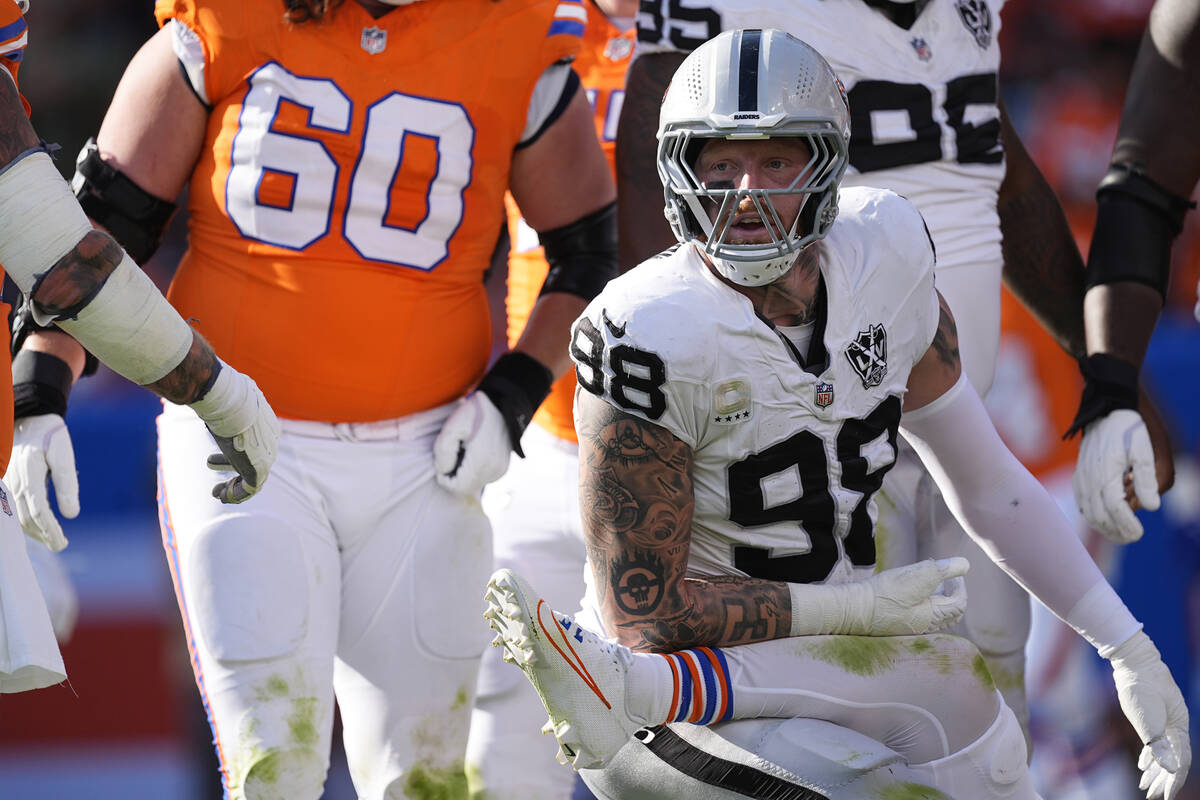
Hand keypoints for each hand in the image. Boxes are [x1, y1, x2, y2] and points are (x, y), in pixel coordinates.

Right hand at [3, 414, 78, 550]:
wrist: (28, 420)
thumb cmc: (50, 436)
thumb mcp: (63, 455)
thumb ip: (67, 484)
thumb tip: (72, 515)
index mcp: (28, 473)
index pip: (37, 511)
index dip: (50, 530)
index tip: (62, 543)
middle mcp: (12, 481)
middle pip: (25, 518)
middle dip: (43, 534)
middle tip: (61, 544)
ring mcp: (5, 484)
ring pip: (16, 516)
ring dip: (33, 531)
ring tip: (52, 539)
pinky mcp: (4, 484)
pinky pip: (11, 508)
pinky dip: (24, 521)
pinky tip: (38, 528)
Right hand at [189, 364, 279, 502]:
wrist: (229, 401)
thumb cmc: (220, 394)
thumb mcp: (221, 391)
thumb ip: (216, 393)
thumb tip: (198, 379)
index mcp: (265, 422)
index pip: (255, 441)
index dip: (234, 449)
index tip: (212, 455)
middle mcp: (270, 440)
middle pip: (255, 459)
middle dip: (232, 466)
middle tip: (211, 465)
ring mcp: (267, 455)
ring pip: (254, 479)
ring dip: (234, 488)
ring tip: (216, 492)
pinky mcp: (259, 469)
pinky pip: (250, 489)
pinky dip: (235, 495)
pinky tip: (218, 495)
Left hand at [433, 392, 512, 496]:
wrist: (500, 405)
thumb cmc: (473, 413)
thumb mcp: (452, 426)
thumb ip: (443, 451)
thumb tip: (443, 471)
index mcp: (481, 461)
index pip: (456, 487)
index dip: (444, 478)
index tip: (443, 460)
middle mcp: (493, 470)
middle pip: (465, 488)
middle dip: (453, 476)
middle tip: (452, 455)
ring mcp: (500, 470)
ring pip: (474, 485)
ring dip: (463, 475)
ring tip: (463, 452)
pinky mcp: (503, 468)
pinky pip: (483, 479)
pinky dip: (474, 472)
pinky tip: (473, 454)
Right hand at [793, 557, 969, 636]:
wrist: (853, 610)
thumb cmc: (886, 594)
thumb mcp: (918, 576)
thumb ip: (943, 570)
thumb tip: (965, 565)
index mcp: (933, 617)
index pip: (959, 604)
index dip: (960, 586)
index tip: (952, 572)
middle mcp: (925, 627)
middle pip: (949, 614)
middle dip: (952, 596)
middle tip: (945, 580)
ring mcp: (910, 628)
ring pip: (935, 617)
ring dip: (938, 601)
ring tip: (928, 584)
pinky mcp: (896, 626)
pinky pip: (920, 617)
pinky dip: (924, 605)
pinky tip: (911, 594)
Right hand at [1074, 409, 1159, 542]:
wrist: (1104, 412)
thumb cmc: (1127, 430)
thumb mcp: (1143, 450)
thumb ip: (1147, 478)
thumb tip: (1151, 507)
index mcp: (1105, 472)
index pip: (1114, 507)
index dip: (1126, 524)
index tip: (1139, 534)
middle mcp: (1089, 479)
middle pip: (1099, 515)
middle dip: (1116, 531)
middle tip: (1132, 537)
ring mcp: (1081, 479)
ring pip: (1088, 512)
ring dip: (1104, 527)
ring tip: (1121, 533)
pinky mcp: (1079, 477)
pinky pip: (1082, 503)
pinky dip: (1093, 516)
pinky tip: (1105, 519)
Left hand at [1108, 631, 1190, 799]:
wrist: (1133, 661)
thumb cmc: (1140, 686)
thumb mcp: (1146, 717)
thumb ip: (1158, 744)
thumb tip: (1170, 768)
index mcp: (1179, 727)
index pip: (1180, 762)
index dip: (1173, 781)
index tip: (1165, 796)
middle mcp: (1174, 726)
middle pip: (1172, 760)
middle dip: (1162, 780)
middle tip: (1152, 796)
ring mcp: (1164, 721)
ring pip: (1163, 752)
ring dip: (1154, 770)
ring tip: (1144, 786)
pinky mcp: (1152, 716)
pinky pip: (1154, 742)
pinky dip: (1149, 755)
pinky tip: (1142, 766)